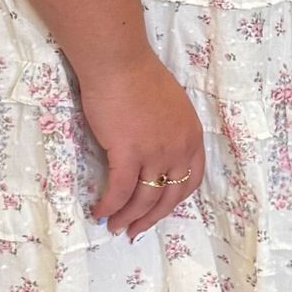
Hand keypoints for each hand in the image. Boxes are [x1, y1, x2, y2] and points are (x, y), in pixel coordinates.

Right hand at [78, 52, 204, 238]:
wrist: (119, 61)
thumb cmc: (138, 77)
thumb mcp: (169, 107)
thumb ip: (167, 132)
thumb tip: (152, 151)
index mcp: (192, 137)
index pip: (191, 181)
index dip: (174, 202)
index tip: (159, 211)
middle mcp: (179, 149)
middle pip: (170, 197)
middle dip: (151, 218)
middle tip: (134, 230)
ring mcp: (156, 152)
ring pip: (144, 198)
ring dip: (127, 217)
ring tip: (114, 226)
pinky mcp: (129, 152)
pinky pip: (120, 190)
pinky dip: (110, 205)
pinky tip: (100, 211)